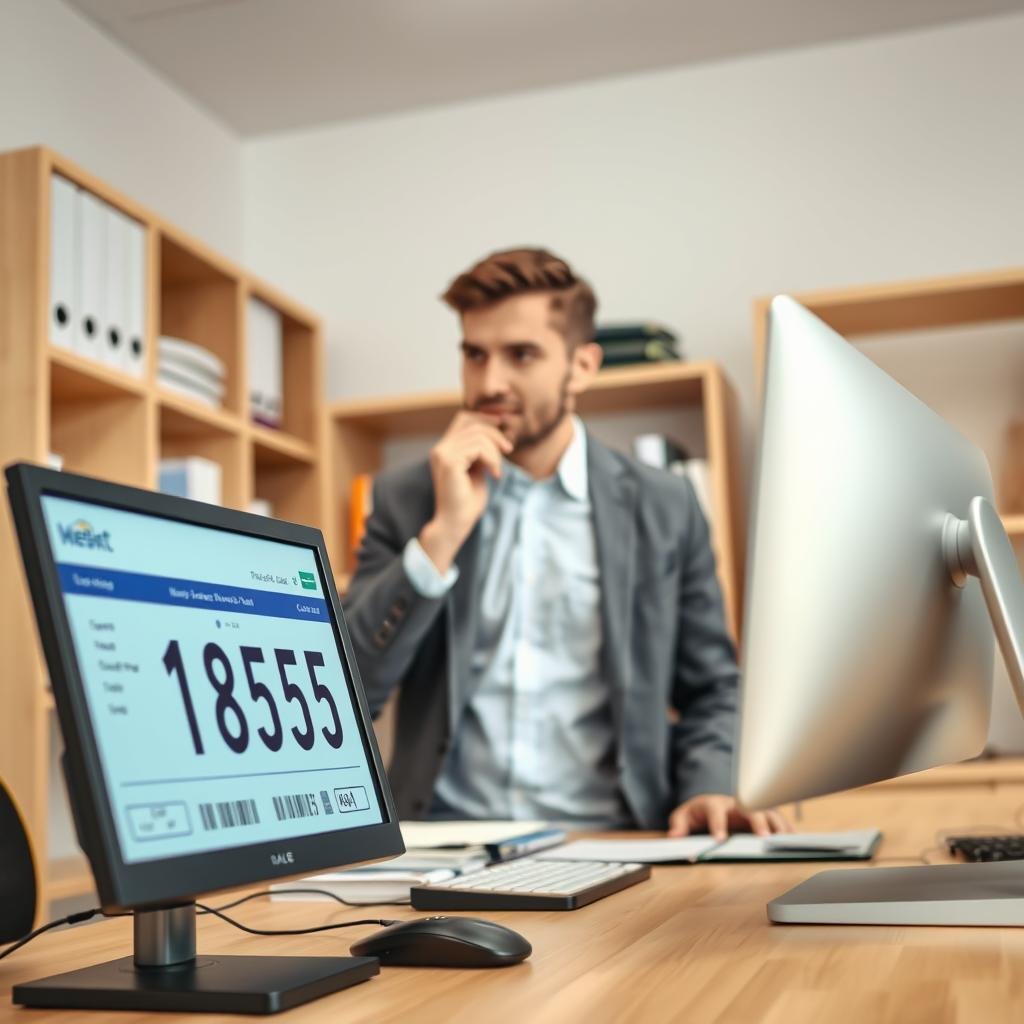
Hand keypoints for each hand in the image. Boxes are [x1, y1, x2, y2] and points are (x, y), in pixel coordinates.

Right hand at [419, 412, 512, 572]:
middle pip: (473, 422)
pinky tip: (494, 474)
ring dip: (495, 451)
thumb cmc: (468, 500)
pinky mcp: (450, 462)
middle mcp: (440, 448)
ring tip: (497, 470)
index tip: (504, 426)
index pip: (464, 418)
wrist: (456, 523)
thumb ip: (480, 450)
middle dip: (495, 433)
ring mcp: (443, 454)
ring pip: (478, 435)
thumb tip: (494, 430)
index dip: (485, 417)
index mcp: (444, 448)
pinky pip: (479, 447)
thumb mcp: (477, 468)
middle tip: (509, 449)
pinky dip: (492, 459)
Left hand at [667, 794, 791, 840]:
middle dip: (756, 820)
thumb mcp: (683, 816)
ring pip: (766, 810)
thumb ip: (678, 825)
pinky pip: (777, 818)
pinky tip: (794, 839)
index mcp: (714, 803)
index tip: (719, 839)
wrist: (711, 804)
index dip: (717, 824)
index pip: (715, 811)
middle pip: (748, 806)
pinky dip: (786, 828)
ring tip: (784, 840)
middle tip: (763, 838)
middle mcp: (735, 803)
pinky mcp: (762, 814)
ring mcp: (751, 807)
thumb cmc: (699, 813)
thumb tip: (674, 837)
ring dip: (776, 824)